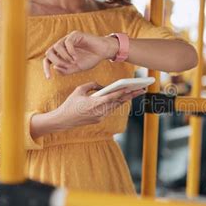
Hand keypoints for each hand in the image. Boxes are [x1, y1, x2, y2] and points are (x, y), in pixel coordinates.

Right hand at [30, 82, 145, 137]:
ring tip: (136, 92)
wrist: (63, 120)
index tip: (132, 87)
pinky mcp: (99, 119)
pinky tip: (124, 98)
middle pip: (118, 102)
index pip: (112, 97)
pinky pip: (110, 109)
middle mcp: (99, 112)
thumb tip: (103, 86)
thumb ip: (92, 85)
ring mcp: (100, 117)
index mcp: (94, 103)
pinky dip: (117, 103)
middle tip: (142, 89)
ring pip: (116, 106)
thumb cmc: (70, 103)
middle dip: (131, 95)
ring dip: (126, 99)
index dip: (123, 92)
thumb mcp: (79, 90)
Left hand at [43, 31, 118, 77]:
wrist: (103, 52)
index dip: (46, 69)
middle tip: (66, 66)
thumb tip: (55, 67)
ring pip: (56, 46)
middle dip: (56, 61)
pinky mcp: (75, 35)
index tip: (49, 78)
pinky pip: (67, 42)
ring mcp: (68, 39)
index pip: (48, 60)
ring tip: (74, 62)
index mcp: (61, 54)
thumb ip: (66, 70)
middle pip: (49, 52)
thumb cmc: (91, 59)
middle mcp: (62, 46)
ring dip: (64, 57)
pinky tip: (76, 57)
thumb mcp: (77, 69)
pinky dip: (70, 51)